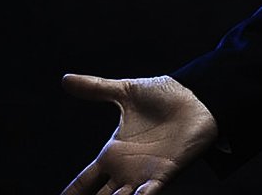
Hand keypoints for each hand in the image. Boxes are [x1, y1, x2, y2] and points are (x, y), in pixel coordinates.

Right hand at [59, 73, 219, 194]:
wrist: (196, 97)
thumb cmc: (164, 95)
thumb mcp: (125, 92)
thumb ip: (96, 88)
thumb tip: (65, 79)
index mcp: (113, 154)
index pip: (85, 181)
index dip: (72, 192)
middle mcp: (126, 170)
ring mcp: (144, 175)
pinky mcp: (164, 174)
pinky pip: (148, 194)